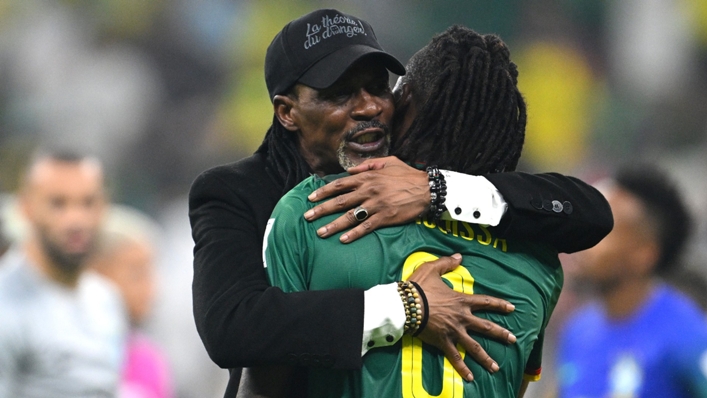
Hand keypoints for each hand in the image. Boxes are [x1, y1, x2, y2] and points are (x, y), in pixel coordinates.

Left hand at [304, 156, 429, 242]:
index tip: (311, 198)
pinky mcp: (385, 217)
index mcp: (367, 177)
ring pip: (349, 216)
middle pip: (339, 201)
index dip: (323, 191)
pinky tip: (343, 240)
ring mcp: (375, 205)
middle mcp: (368, 190)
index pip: (339, 184)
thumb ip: (367, 165)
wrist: (427, 189)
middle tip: (307, 217)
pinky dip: (353, 234)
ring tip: (320, 232)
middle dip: (321, 210)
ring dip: (333, 225)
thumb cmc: (408, 174)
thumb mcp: (388, 162)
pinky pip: (365, 227)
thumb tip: (350, 171)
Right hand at [409, 254, 515, 381]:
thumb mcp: (432, 269)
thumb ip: (447, 262)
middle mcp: (462, 318)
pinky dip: (462, 368)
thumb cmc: (418, 287)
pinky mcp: (443, 342)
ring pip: (474, 347)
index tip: (512, 308)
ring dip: (486, 358)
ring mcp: (453, 332)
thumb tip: (459, 256)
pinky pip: (455, 357)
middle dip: (501, 334)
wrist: (405, 305)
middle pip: (485, 327)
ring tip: (496, 368)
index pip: (485, 302)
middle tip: (513, 340)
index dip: (499, 305)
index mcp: (461, 301)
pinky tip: (471, 378)